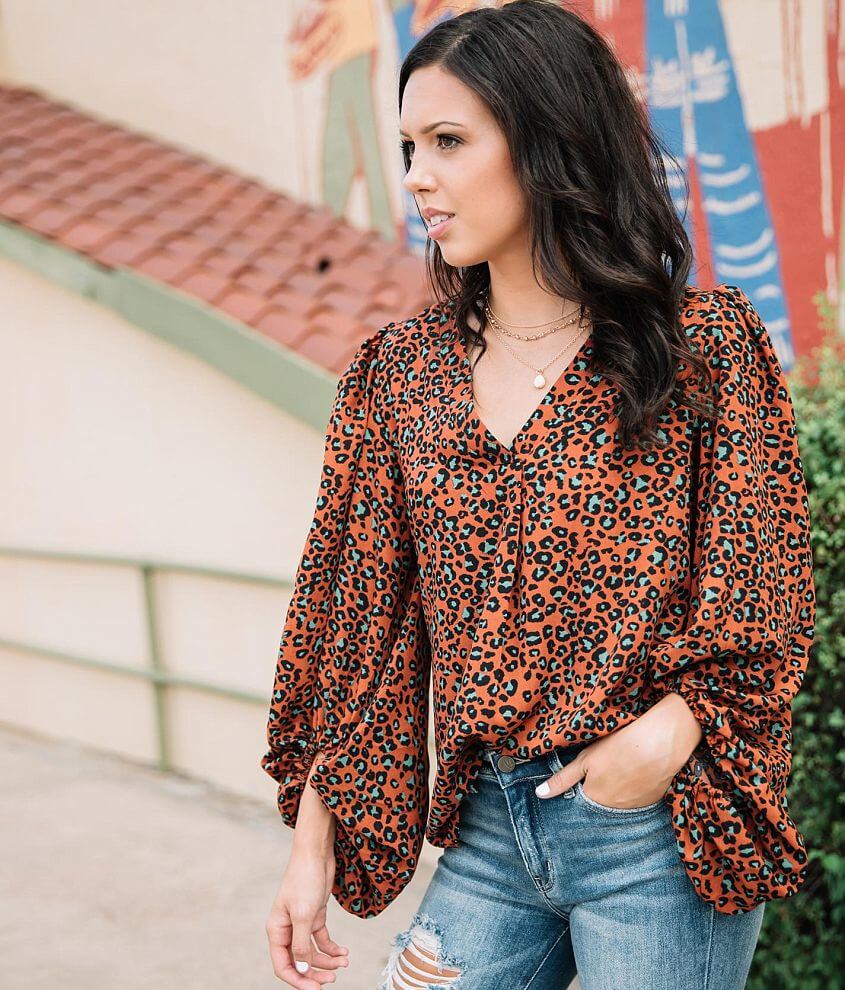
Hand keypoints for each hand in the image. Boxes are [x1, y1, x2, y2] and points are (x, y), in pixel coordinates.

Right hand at [265, 850, 348, 987]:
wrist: (317, 853)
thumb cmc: (305, 879)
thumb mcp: (304, 914)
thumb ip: (302, 944)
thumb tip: (302, 969)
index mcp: (277, 930)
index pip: (283, 964)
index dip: (297, 980)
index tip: (315, 989)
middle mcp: (287, 929)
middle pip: (299, 961)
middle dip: (315, 973)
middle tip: (332, 980)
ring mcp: (302, 923)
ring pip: (313, 953)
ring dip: (327, 961)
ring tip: (344, 962)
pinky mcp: (315, 916)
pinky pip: (322, 940)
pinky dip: (333, 948)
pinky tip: (344, 952)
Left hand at [535, 693, 701, 807]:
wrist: (659, 744)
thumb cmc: (619, 747)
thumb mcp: (585, 759)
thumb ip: (562, 779)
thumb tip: (539, 795)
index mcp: (594, 799)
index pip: (581, 800)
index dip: (582, 785)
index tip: (588, 772)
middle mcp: (614, 810)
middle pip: (601, 802)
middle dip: (600, 789)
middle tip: (608, 767)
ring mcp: (635, 808)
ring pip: (620, 801)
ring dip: (618, 790)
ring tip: (623, 766)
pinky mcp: (653, 801)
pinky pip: (638, 799)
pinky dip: (635, 789)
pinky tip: (638, 771)